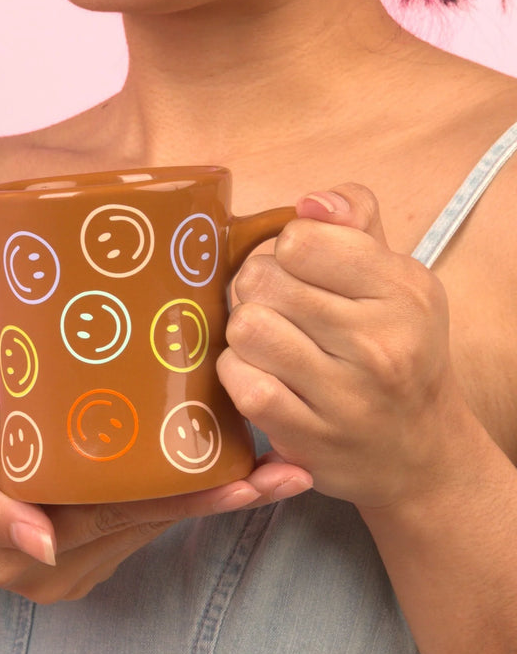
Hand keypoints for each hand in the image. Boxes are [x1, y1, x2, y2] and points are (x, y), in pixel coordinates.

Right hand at [0, 411, 311, 602]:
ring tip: (277, 463)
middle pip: (156, 521)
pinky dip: (183, 489)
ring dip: (215, 493)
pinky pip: (140, 512)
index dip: (186, 497)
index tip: (247, 480)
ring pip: (156, 519)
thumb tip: (40, 539)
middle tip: (291, 468)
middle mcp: (64, 561)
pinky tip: (221, 463)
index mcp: (30, 551)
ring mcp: (75, 555)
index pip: (123, 518)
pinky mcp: (79, 536)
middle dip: (225, 496)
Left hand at [217, 183, 467, 510]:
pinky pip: (242, 382)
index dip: (283, 250)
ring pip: (246, 328)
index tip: (294, 269)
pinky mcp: (308, 435)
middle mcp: (379, 343)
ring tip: (265, 340)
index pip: (300, 239)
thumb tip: (309, 203)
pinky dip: (236, 373)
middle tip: (273, 307)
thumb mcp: (396, 279)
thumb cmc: (396, 352)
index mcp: (402, 290)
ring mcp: (344, 395)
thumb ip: (355, 224)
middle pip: (262, 281)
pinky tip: (257, 374)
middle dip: (255, 289)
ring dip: (243, 331)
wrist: (417, 450)